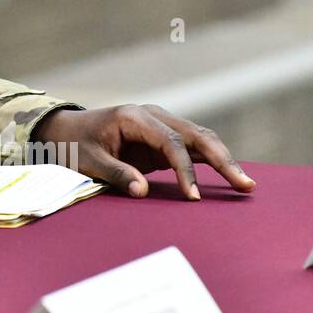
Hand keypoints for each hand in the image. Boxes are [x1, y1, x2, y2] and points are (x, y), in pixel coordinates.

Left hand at [31, 103, 256, 199]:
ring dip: (224, 159)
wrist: (67, 129)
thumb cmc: (75, 144)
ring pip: (201, 139)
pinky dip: (212, 161)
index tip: (192, 196)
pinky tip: (230, 176)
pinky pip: (193, 148)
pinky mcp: (164, 138)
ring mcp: (161, 124)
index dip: (185, 169)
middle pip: (196, 135)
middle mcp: (153, 115)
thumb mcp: (88, 159)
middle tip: (244, 185)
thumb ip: (115, 173)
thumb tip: (142, 192)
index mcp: (134, 117)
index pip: (171, 142)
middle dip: (222, 160)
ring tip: (246, 184)